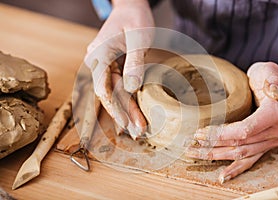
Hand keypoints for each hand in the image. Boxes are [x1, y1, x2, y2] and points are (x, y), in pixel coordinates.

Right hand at [84, 0, 153, 138]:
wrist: (131, 7)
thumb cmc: (135, 18)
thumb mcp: (138, 37)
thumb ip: (135, 62)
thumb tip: (132, 88)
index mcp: (99, 54)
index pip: (103, 88)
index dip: (114, 108)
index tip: (125, 124)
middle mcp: (98, 62)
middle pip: (110, 94)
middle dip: (124, 113)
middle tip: (138, 132)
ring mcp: (104, 66)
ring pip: (115, 93)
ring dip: (127, 110)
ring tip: (139, 127)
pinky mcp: (113, 67)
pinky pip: (119, 86)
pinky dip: (128, 100)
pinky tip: (134, 113)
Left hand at [186, 62, 277, 182]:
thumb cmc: (271, 78)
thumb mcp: (270, 71)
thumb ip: (271, 80)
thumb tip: (273, 92)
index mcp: (276, 115)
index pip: (245, 130)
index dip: (222, 134)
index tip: (201, 133)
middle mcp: (276, 132)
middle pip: (240, 144)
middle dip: (213, 145)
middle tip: (191, 144)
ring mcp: (271, 142)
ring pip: (241, 154)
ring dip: (217, 156)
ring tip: (195, 154)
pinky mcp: (265, 145)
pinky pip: (250, 160)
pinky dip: (236, 169)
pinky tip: (223, 175)